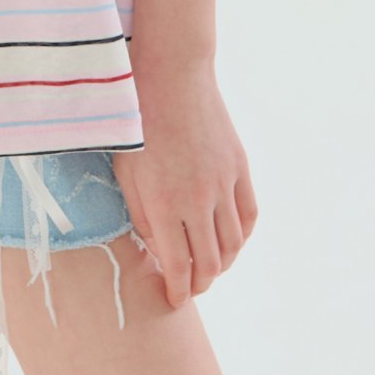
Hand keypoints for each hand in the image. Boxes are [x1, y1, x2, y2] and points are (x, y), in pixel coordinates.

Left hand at [111, 64, 258, 310]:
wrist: (170, 74)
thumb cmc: (135, 121)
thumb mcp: (125, 171)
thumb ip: (140, 215)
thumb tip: (156, 249)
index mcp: (163, 203)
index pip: (177, 266)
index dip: (177, 290)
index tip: (173, 300)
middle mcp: (197, 200)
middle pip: (208, 263)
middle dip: (199, 284)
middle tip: (189, 289)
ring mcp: (223, 184)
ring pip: (233, 244)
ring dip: (222, 264)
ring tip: (209, 269)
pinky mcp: (239, 168)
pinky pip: (249, 215)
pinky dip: (242, 236)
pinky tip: (229, 240)